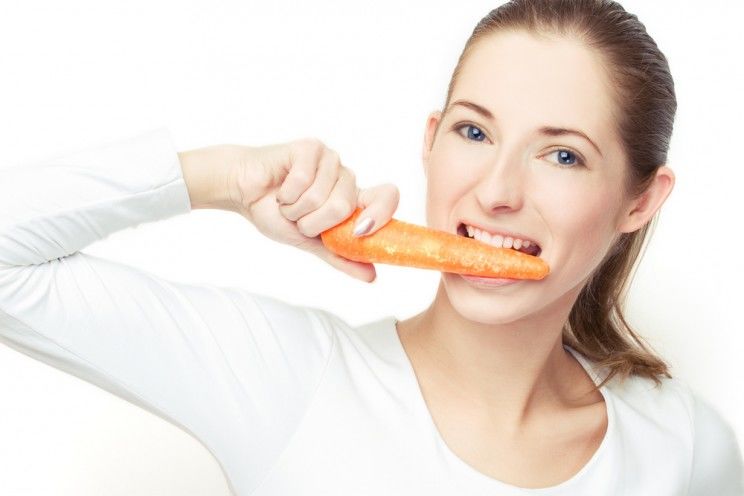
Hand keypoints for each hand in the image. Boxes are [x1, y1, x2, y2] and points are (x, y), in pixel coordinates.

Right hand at [229, 138, 398, 281]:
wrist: (243, 192)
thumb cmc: (275, 213)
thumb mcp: (311, 243)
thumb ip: (341, 256)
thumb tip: (372, 276)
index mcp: (353, 199)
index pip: (387, 197)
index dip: (380, 214)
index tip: (359, 231)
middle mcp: (346, 177)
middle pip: (344, 207)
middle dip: (312, 223)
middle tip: (298, 217)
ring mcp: (329, 160)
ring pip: (320, 197)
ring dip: (295, 210)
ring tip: (286, 203)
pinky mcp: (310, 148)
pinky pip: (302, 182)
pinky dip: (284, 196)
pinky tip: (279, 189)